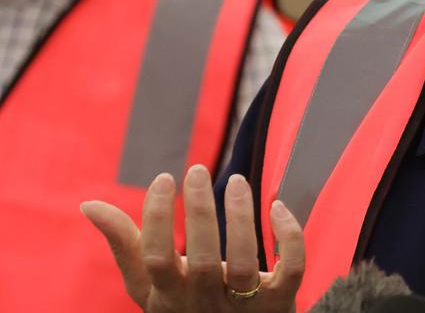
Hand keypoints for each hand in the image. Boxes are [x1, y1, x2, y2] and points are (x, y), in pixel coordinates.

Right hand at [81, 164, 304, 311]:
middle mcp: (205, 305)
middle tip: (196, 169)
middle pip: (201, 261)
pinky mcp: (281, 302)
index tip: (165, 178)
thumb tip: (89, 204)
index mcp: (169, 297)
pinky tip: (277, 206)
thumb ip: (126, 245)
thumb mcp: (150, 286)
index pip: (156, 259)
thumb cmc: (185, 307)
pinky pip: (291, 269)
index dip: (157, 218)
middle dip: (199, 212)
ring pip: (244, 263)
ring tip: (235, 180)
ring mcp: (245, 307)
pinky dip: (289, 237)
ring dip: (241, 218)